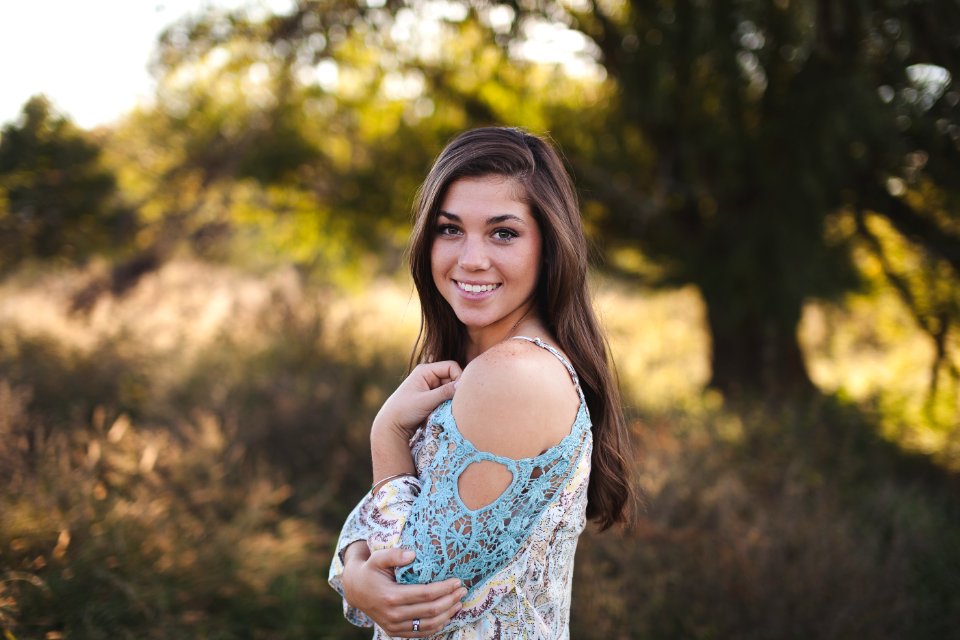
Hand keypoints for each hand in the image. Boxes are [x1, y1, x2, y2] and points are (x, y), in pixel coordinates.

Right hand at [342, 544, 466, 637]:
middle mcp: (393, 615)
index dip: (444, 588)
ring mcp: (394, 626)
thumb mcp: (378, 558)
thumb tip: (412, 555)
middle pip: (431, 611)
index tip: (457, 581)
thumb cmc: (370, 571)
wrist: (355, 590)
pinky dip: (437, 626)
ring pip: (428, 625)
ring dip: (447, 614)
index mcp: (391, 596)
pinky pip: (421, 633)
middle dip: (450, 600)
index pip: (426, 594)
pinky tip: (447, 615)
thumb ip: (394, 554)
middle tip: (462, 590)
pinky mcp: (395, 632)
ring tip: (459, 603)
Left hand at [374, 361, 461, 437]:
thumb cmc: (404, 410)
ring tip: (447, 408)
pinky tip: (443, 411)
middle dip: (455, 389)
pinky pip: (446, 397)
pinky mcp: (431, 397)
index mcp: (425, 370)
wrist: (391, 425)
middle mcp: (428, 376)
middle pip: (452, 377)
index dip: (459, 377)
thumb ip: (444, 392)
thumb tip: (462, 385)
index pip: (451, 366)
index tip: (460, 392)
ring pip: (450, 388)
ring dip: (451, 398)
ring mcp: (430, 387)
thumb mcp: (425, 401)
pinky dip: (447, 403)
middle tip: (455, 402)